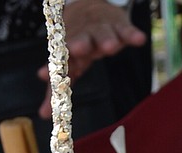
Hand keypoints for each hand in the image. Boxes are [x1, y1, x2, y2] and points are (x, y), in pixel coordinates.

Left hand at [37, 0, 147, 118]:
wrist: (91, 9)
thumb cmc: (80, 42)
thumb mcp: (68, 64)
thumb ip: (56, 87)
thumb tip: (44, 114)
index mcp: (70, 50)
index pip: (60, 59)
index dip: (52, 68)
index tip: (42, 74)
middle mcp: (84, 39)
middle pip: (81, 40)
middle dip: (80, 44)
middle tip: (78, 49)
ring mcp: (101, 31)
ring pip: (103, 34)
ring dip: (106, 40)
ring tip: (110, 47)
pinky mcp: (118, 26)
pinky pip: (125, 30)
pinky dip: (131, 34)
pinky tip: (139, 39)